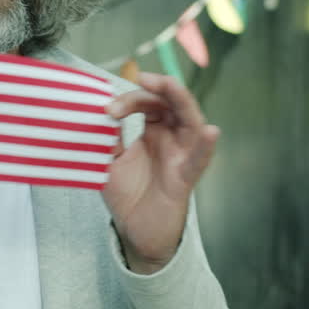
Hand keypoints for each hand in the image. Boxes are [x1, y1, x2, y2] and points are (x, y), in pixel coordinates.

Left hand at [103, 72, 219, 273]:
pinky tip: (210, 131)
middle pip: (174, 103)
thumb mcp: (109, 161)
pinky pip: (200, 159)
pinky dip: (206, 145)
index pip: (148, 102)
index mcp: (154, 131)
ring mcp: (182, 155)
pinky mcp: (186, 177)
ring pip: (192, 121)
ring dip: (181, 100)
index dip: (129, 100)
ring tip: (169, 85)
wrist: (135, 231)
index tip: (107, 110)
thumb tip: (98, 112)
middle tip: (143, 77)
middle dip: (161, 87)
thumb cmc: (127, 195)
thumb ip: (107, 138)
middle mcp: (172, 138)